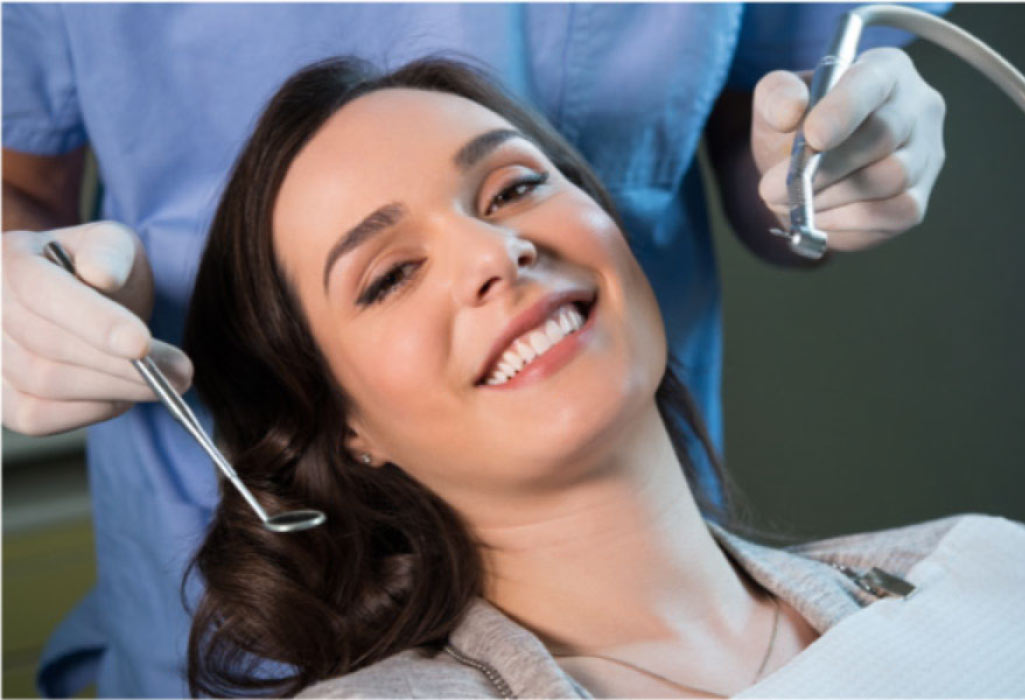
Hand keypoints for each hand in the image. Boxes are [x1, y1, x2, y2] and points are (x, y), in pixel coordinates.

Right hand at [2, 221, 192, 434]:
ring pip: (45, 385)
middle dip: (122, 365)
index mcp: (11, 258)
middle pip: (48, 346)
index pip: (43, 292)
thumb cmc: (98, 270)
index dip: (93, 321)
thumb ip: (110, 253)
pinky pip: (38, 417)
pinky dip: (90, 410)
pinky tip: (123, 395)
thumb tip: (101, 275)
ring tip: (164, 383)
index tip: (142, 344)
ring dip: (115, 389)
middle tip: (181, 373)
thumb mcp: (113, 245)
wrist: (80, 301)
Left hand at [751, 47, 945, 251]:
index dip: (844, 110)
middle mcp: (916, 107)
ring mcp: (925, 156)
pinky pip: (893, 213)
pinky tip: (816, 218)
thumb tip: (790, 110)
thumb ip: (776, 96)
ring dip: (830, 197)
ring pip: (891, 178)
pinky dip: (847, 221)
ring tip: (792, 201)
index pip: (873, 81)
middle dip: (824, 167)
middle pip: (884, 135)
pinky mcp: (917, 200)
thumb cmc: (796, 127)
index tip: (813, 137)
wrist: (804, 171)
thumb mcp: (775, 102)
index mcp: (883, 69)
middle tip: (774, 187)